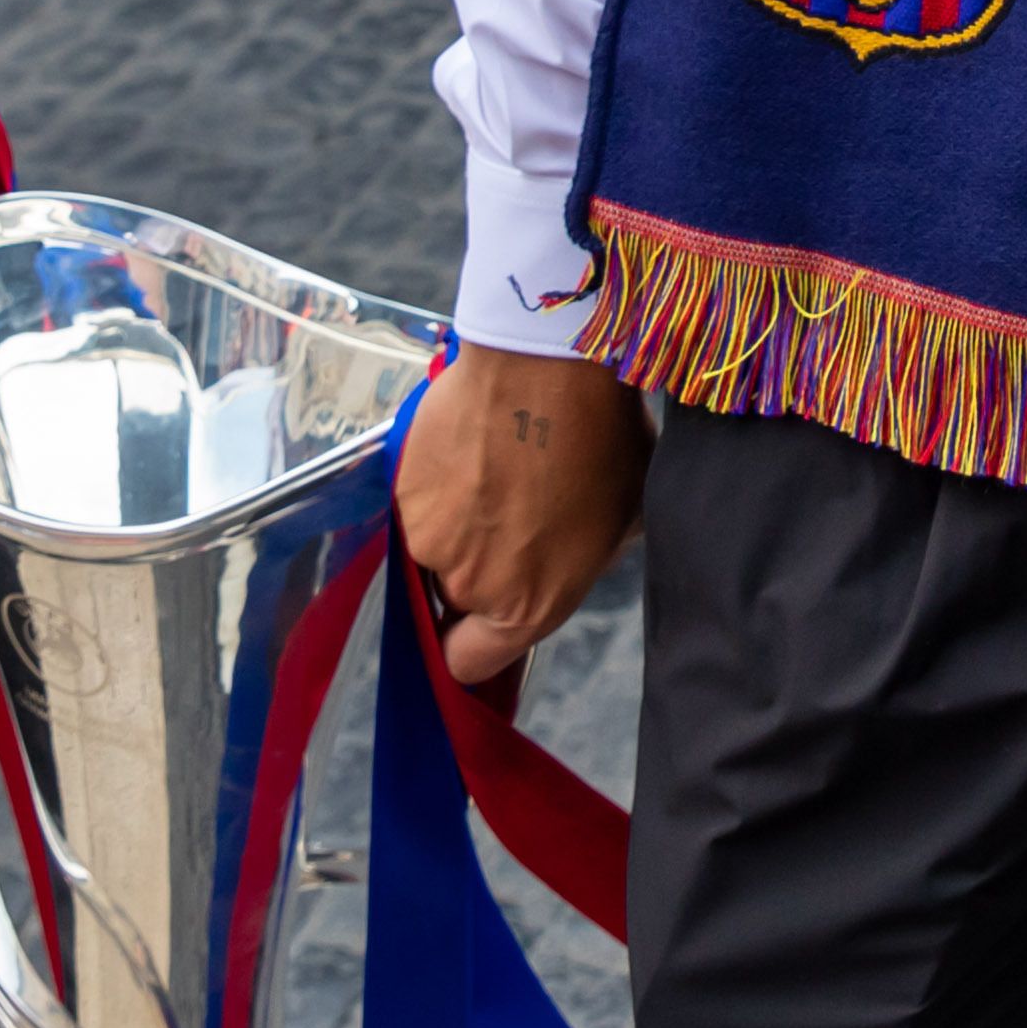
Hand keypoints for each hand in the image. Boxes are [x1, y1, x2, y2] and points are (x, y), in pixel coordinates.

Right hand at [397, 345, 642, 686]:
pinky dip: (438, 482)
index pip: (470, 664)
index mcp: (529, 606)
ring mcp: (430, 537)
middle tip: (510, 513)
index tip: (484, 620)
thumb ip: (585, 560)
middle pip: (455, 599)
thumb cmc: (601, 438)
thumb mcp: (623, 519)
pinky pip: (418, 502)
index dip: (473, 645)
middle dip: (477, 567)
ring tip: (496, 467)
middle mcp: (471, 584)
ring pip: (435, 547)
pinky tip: (474, 443)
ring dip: (458, 520)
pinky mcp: (403, 490)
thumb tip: (572, 555)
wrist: (546, 363)